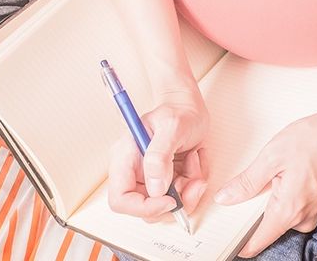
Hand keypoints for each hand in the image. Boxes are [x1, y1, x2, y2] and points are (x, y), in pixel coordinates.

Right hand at [107, 88, 210, 221]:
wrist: (188, 107)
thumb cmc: (177, 111)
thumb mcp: (171, 127)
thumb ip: (159, 157)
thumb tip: (155, 189)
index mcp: (125, 159)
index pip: (120, 200)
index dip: (144, 208)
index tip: (170, 200)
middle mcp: (135, 173)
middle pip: (147, 210)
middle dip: (175, 201)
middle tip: (193, 180)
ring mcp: (151, 179)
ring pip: (167, 206)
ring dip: (189, 190)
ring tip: (195, 162)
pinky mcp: (166, 181)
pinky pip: (181, 197)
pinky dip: (194, 183)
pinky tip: (195, 161)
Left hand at [213, 95, 316, 256]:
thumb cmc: (315, 139)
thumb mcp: (272, 156)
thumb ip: (247, 182)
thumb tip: (225, 198)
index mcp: (289, 210)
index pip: (259, 241)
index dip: (241, 245)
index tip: (227, 242)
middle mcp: (304, 217)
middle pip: (269, 229)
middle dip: (253, 216)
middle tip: (243, 192)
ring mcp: (313, 212)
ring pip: (282, 217)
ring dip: (271, 203)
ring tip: (270, 176)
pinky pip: (294, 208)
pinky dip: (285, 197)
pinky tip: (285, 176)